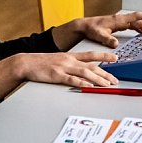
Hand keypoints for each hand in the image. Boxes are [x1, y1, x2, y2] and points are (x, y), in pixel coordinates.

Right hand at [0, 51, 117, 97]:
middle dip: (105, 73)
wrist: (25, 63)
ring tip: (107, 85)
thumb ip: (68, 64)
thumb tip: (80, 71)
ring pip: (85, 73)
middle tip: (115, 80)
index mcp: (69, 56)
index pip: (90, 55)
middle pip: (91, 66)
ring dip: (98, 79)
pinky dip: (82, 84)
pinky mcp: (56, 75)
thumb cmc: (40, 63)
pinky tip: (89, 87)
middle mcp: (69, 60)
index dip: (104, 56)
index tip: (115, 58)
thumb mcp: (57, 60)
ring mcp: (63, 67)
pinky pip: (72, 80)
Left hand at [53, 11, 141, 49]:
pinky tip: (138, 34)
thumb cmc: (90, 29)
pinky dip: (136, 29)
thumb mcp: (99, 35)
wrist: (83, 26)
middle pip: (137, 20)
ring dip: (141, 28)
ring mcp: (118, 22)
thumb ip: (107, 39)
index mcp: (117, 20)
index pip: (135, 16)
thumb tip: (115, 44)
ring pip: (134, 23)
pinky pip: (130, 25)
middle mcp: (119, 19)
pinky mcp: (116, 25)